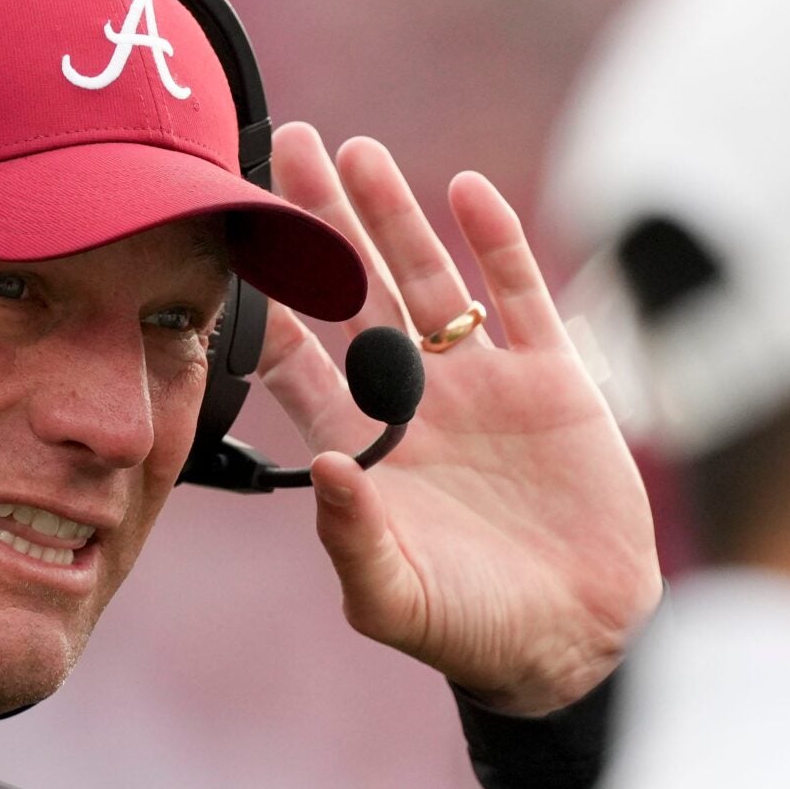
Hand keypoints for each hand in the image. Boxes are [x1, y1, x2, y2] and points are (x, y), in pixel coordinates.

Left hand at [256, 123, 660, 713]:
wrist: (569, 640)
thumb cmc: (466, 630)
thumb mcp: (391, 595)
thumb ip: (348, 535)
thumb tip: (318, 466)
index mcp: (358, 446)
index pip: (292, 359)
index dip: (260, 301)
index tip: (221, 241)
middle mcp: (409, 401)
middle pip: (351, 291)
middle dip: (317, 223)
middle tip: (279, 148)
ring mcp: (478, 385)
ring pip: (425, 278)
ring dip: (391, 215)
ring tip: (355, 149)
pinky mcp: (551, 381)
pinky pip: (517, 296)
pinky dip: (494, 243)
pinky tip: (462, 191)